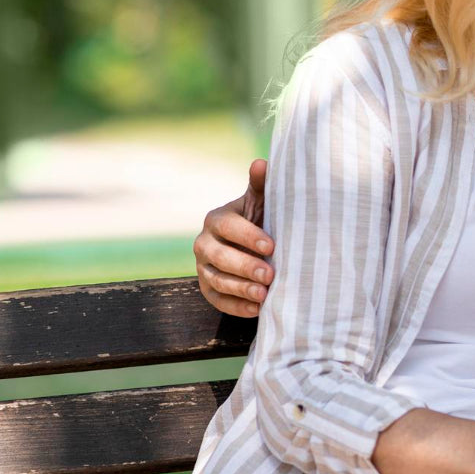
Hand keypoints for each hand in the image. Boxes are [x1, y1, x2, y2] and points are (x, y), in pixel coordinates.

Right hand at [194, 158, 273, 317]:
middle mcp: (203, 243)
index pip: (229, 227)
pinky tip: (257, 310)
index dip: (249, 236)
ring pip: (218, 280)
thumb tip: (262, 163)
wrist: (251, 246)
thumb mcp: (260, 202)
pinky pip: (217, 300)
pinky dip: (237, 306)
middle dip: (246, 266)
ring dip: (241, 289)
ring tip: (264, 294)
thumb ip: (260, 186)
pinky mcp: (207, 289)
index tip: (271, 245)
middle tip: (270, 274)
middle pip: (221, 257)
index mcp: (216, 219)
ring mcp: (203, 268)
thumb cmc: (260, 219)